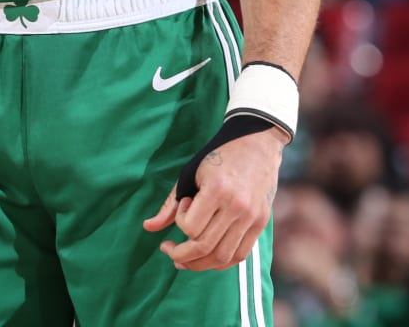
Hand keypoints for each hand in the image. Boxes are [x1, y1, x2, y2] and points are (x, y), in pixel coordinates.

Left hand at [145, 129, 284, 271]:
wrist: (257, 144)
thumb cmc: (218, 157)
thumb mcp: (190, 174)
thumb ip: (171, 204)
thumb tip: (147, 227)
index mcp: (217, 190)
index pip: (190, 227)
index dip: (180, 222)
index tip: (184, 205)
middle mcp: (237, 207)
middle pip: (205, 247)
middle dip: (181, 255)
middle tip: (168, 250)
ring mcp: (252, 217)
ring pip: (223, 257)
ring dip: (200, 264)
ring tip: (184, 259)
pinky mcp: (261, 223)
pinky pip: (240, 255)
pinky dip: (221, 262)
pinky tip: (207, 257)